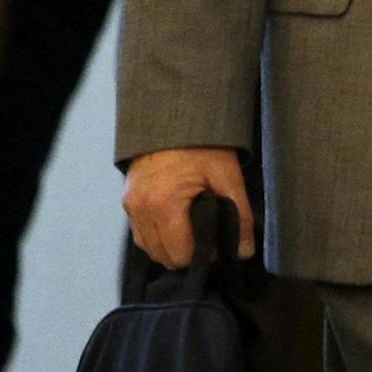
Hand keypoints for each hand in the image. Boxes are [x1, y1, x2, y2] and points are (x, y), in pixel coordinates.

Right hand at [122, 146, 253, 267]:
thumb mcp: (228, 176)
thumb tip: (243, 251)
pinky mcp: (127, 200)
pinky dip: (158, 235)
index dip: (202, 255)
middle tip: (208, 236)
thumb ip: (239, 215)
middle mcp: (140, 210)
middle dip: (186, 253)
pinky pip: (141, 232)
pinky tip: (177, 223)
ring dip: (171, 246)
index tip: (218, 241)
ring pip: (149, 248)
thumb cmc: (202, 144)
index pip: (179, 254)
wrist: (174, 116)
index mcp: (162, 205)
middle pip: (162, 256)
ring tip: (194, 229)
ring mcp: (130, 205)